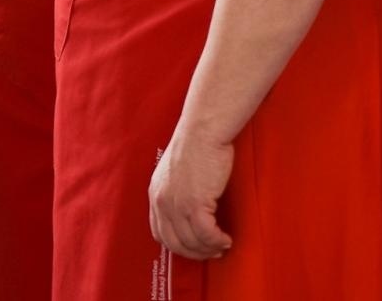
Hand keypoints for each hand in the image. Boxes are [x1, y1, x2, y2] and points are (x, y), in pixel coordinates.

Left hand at [148, 131, 233, 260]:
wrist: (204, 130)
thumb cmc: (196, 144)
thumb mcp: (176, 171)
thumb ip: (177, 191)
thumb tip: (190, 210)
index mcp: (156, 194)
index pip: (160, 233)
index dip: (178, 245)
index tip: (194, 247)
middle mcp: (162, 202)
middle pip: (175, 243)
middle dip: (195, 252)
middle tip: (211, 251)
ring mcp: (177, 205)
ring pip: (192, 241)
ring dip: (209, 248)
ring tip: (222, 245)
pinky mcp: (194, 204)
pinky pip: (206, 234)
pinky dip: (217, 241)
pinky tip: (225, 239)